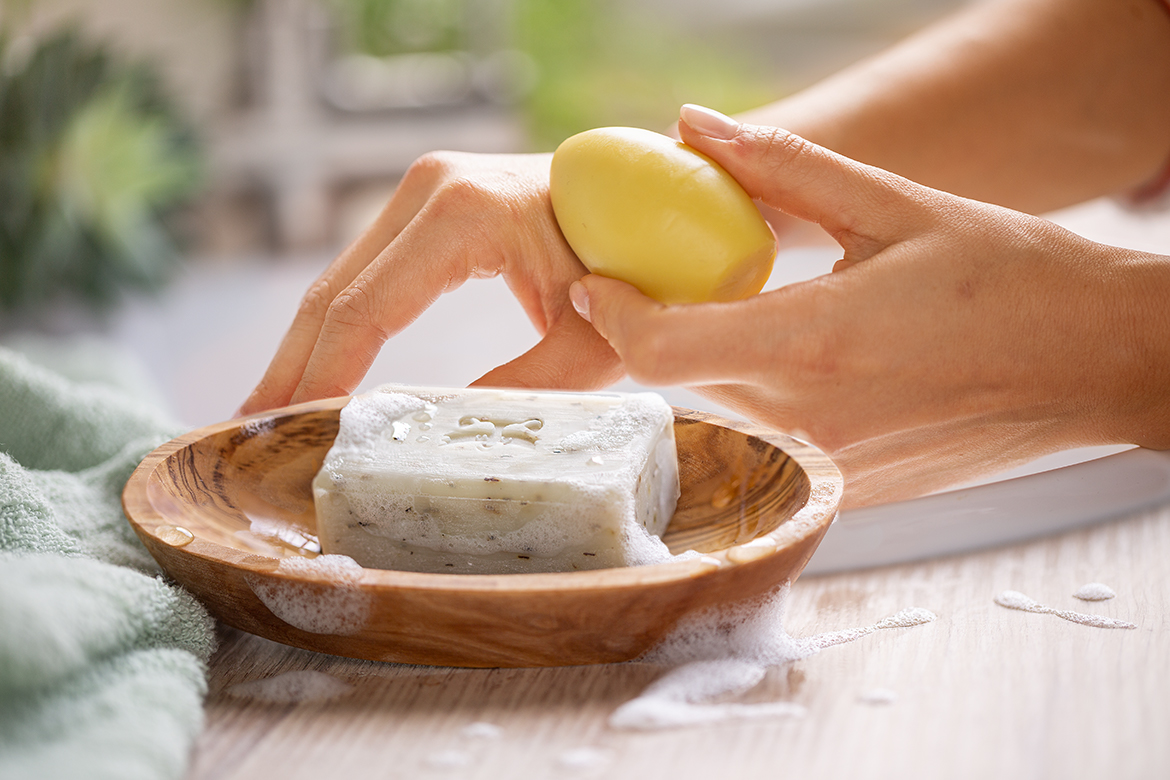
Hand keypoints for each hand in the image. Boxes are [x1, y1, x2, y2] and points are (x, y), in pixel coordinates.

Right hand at [238, 152, 623, 415]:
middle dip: (291, 366)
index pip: (366, 309)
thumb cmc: (636, 268)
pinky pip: (367, 271)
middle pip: (334, 292)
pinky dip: (337, 323)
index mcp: (466, 215)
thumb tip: (440, 437)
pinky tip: (313, 367)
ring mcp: (425, 187)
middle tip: (248, 433)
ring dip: (303, 347)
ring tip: (265, 412)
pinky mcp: (428, 201)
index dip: (322, 375)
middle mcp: (431, 187)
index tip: (291, 431)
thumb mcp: (592, 340)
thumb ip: (523, 388)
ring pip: (340, 281)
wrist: (651, 199)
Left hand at [570, 105, 1169, 505]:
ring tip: (793, 319)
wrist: (1097, 362)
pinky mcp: (852, 491)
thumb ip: (783, 169)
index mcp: (813, 344)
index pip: (662, 349)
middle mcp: (809, 421)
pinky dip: (778, 399)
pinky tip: (836, 366)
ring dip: (732, 362)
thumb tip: (696, 127)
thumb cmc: (1011, 278)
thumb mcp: (896, 207)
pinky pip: (778, 441)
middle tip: (690, 280)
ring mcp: (830, 468)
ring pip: (731, 410)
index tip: (598, 285)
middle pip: (689, 376)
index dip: (613, 316)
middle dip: (673, 325)